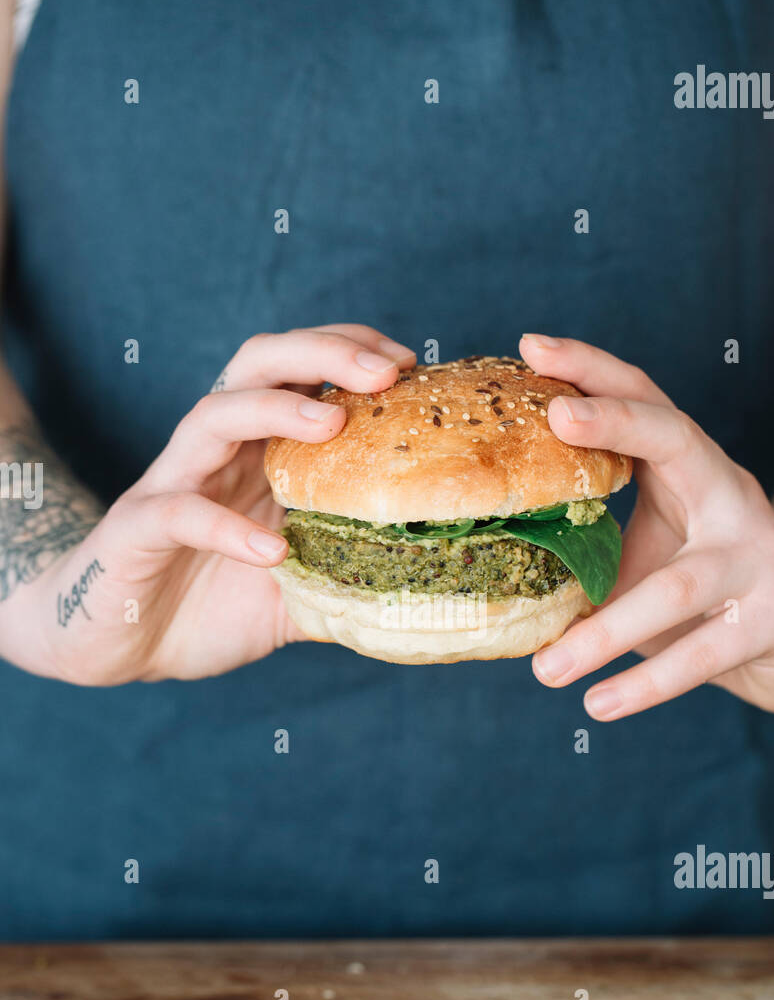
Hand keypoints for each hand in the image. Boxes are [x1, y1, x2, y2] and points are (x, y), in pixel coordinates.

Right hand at [21, 325, 413, 682]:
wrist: (118, 645)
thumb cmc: (210, 606)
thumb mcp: (300, 594)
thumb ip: (353, 581)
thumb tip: (429, 595)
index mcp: (256, 453)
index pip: (300, 373)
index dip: (351, 353)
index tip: (412, 365)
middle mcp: (216, 453)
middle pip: (260, 367)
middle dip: (323, 354)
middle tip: (386, 371)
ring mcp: (174, 485)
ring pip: (214, 415)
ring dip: (276, 410)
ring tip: (333, 423)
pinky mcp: (138, 530)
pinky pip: (180, 513)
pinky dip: (227, 529)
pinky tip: (272, 554)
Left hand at [519, 333, 773, 717]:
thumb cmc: (702, 591)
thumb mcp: (644, 555)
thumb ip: (585, 548)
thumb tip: (474, 566)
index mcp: (691, 471)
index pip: (645, 400)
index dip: (591, 370)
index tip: (530, 345)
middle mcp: (731, 496)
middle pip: (678, 439)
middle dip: (617, 422)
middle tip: (554, 420)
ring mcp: (759, 556)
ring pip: (677, 584)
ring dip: (606, 630)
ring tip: (545, 670)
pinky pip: (702, 653)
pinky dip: (646, 684)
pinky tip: (598, 706)